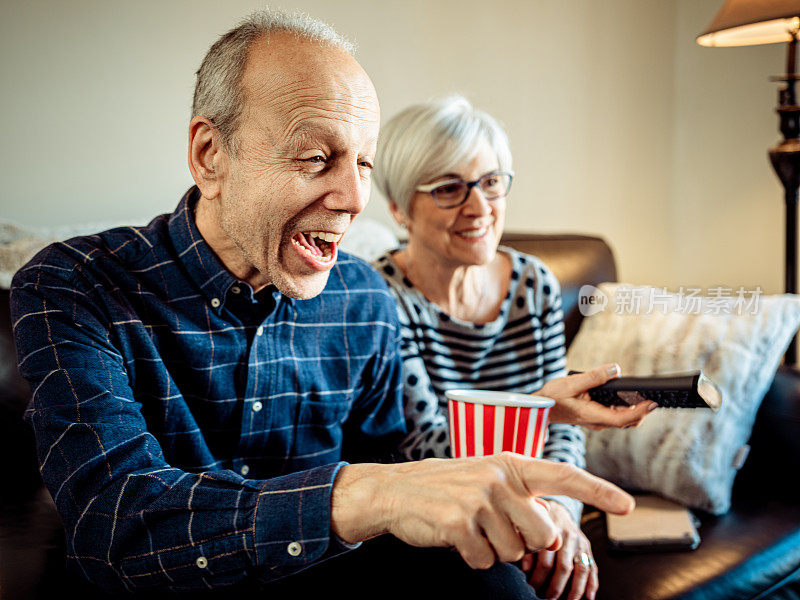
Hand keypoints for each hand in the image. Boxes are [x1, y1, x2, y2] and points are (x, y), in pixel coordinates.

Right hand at [331, 452, 633, 569]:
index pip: (563, 475)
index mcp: (509, 463)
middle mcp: (498, 478)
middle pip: (543, 534)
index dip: (598, 491)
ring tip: (470, 527)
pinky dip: (472, 558)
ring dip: (493, 549)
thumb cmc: (447, 487)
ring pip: (514, 553)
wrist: (396, 491)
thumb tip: (553, 535)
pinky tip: (455, 537)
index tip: (628, 505)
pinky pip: (485, 561)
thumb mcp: (487, 478)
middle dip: (525, 542)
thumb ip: (521, 497)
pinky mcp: (459, 523)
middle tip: (495, 527)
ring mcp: (479, 500)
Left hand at [521, 501, 597, 599]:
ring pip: (581, 569)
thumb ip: (528, 547)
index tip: (531, 588)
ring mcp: (580, 543)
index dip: (538, 578)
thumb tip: (526, 570)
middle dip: (555, 587)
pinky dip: (592, 584)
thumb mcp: (530, 528)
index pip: (545, 562)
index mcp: (550, 533)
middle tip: (547, 599)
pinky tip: (589, 597)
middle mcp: (567, 538)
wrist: (557, 508)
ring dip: (575, 590)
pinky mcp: (588, 547)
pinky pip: (593, 567)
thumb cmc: (539, 522)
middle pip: (564, 568)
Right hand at [536, 364, 656, 429]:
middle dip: (641, 411)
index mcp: (592, 415)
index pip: (622, 419)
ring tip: (641, 395)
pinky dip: (624, 408)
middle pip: (626, 421)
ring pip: (622, 420)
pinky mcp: (594, 417)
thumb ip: (595, 377)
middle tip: (652, 397)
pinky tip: (626, 397)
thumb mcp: (572, 383)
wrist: (539, 408)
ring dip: (633, 409)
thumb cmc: (552, 397)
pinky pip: (614, 416)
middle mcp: (597, 422)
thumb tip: (615, 369)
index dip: (640, 412)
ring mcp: (596, 421)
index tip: (652, 403)